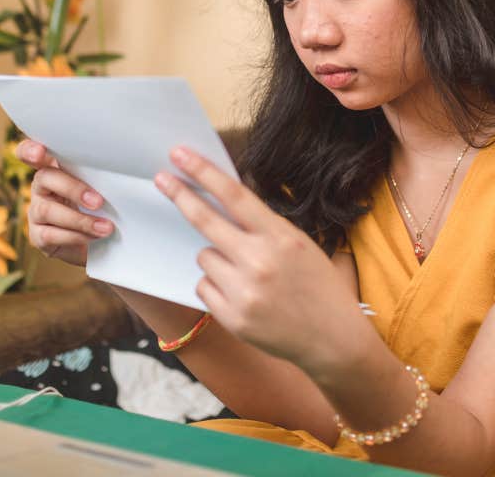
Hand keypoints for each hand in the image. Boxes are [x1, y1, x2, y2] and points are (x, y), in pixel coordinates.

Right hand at [16, 139, 114, 266]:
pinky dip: (75, 236)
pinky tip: (94, 237)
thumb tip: (135, 166)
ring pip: (48, 210)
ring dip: (79, 219)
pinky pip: (51, 234)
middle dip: (73, 189)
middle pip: (44, 178)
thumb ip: (105, 171)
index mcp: (55, 165)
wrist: (105, 239)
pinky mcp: (38, 235)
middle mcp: (41, 185)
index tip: (41, 151)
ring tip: (106, 227)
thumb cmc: (107, 202)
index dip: (30, 149)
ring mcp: (36, 210)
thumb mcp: (106, 183)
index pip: (30, 151)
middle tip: (98, 201)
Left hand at [154, 147, 364, 376]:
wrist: (333, 340)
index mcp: (280, 237)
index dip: (204, 172)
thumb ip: (263, 223)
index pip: (234, 196)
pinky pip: (203, 286)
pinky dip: (216, 285)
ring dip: (216, 257)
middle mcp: (260, 262)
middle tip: (161, 179)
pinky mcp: (232, 318)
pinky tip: (243, 294)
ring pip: (204, 256)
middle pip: (206, 220)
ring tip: (247, 273)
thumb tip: (224, 195)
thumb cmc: (317, 284)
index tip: (180, 155)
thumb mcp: (298, 243)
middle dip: (180, 195)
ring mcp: (244, 292)